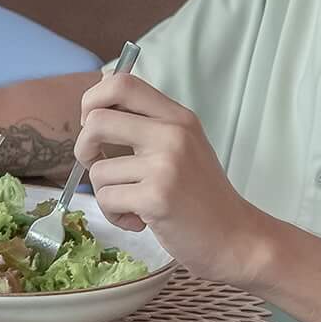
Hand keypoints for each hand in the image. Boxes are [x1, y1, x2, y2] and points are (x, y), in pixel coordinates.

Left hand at [74, 73, 270, 285]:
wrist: (236, 238)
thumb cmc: (202, 196)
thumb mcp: (182, 147)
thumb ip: (147, 126)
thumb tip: (94, 109)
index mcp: (177, 117)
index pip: (121, 83)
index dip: (92, 101)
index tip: (94, 127)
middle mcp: (172, 134)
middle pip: (96, 120)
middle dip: (83, 147)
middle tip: (98, 165)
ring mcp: (165, 165)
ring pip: (97, 169)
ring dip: (106, 193)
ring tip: (135, 204)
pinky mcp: (156, 197)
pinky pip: (106, 199)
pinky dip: (115, 215)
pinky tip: (139, 220)